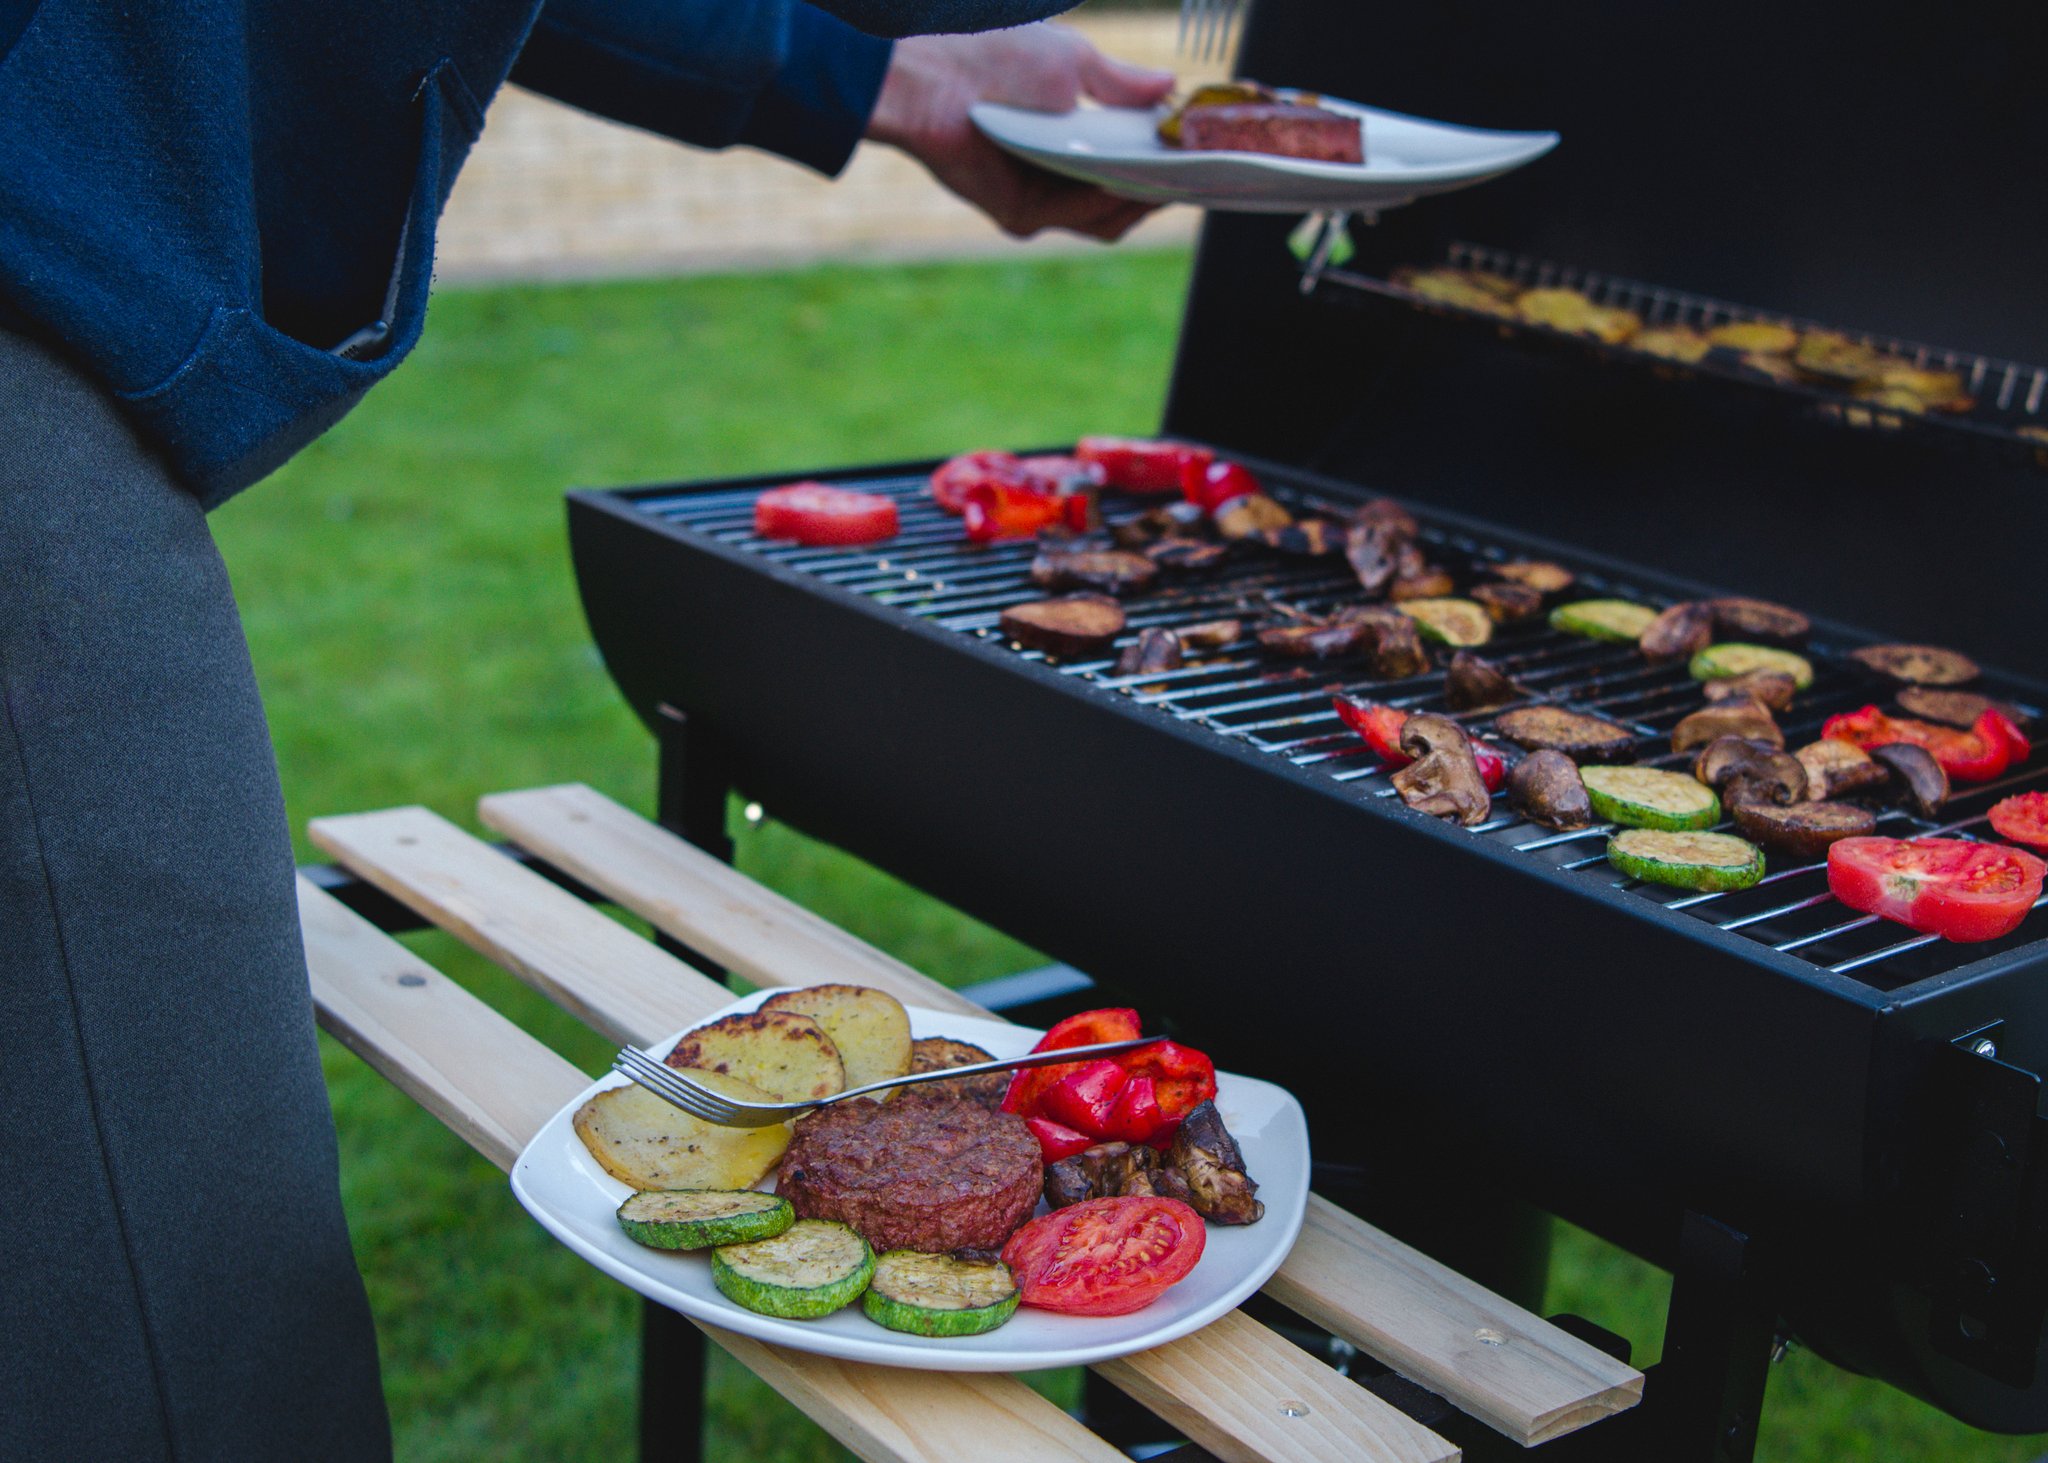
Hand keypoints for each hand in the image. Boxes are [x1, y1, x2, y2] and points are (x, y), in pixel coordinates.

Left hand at [865, 24, 1176, 241]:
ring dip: (1146, 198)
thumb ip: (1123, 84)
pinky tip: (1140, 183)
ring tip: (1185, 178)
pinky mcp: (1020, 214)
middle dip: (1166, 188)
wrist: (934, 71)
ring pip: (1108, 216)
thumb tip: (1174, 87)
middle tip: (1210, 174)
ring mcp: (1037, 199)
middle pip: (1123, 200)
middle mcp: (1053, 175)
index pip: (1127, 164)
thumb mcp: (1075, 62)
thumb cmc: (993, 54)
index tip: (1206, 154)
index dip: (1166, 163)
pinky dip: (1112, 200)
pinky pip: (1080, 216)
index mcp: (1067, 139)